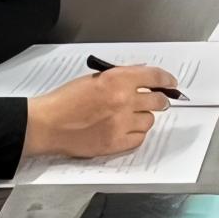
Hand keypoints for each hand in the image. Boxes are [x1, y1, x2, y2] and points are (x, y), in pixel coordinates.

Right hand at [27, 66, 173, 158]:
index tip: (170, 83)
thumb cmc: (64, 100)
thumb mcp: (93, 79)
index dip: (166, 80)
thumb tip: (140, 74)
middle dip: (159, 100)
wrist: (47, 124)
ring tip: (131, 116)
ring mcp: (121, 124)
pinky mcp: (116, 143)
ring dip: (143, 117)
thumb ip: (119, 76)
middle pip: (157, 101)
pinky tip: (126, 129)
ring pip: (149, 121)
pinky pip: (139, 138)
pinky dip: (135, 133)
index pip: (154, 77)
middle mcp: (123, 101)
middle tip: (157, 101)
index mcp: (117, 79)